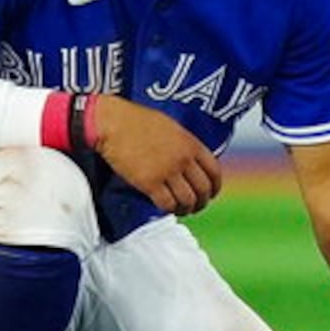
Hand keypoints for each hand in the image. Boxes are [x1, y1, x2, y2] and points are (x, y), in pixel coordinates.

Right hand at [88, 94, 223, 215]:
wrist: (114, 124)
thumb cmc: (138, 121)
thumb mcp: (171, 127)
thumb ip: (185, 144)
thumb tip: (192, 160)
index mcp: (191, 144)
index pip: (214, 171)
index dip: (215, 187)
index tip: (211, 193)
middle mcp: (183, 159)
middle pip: (203, 189)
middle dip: (202, 202)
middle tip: (196, 206)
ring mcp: (167, 172)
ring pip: (187, 200)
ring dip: (186, 208)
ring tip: (181, 209)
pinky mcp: (150, 183)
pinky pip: (167, 204)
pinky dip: (169, 209)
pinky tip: (166, 208)